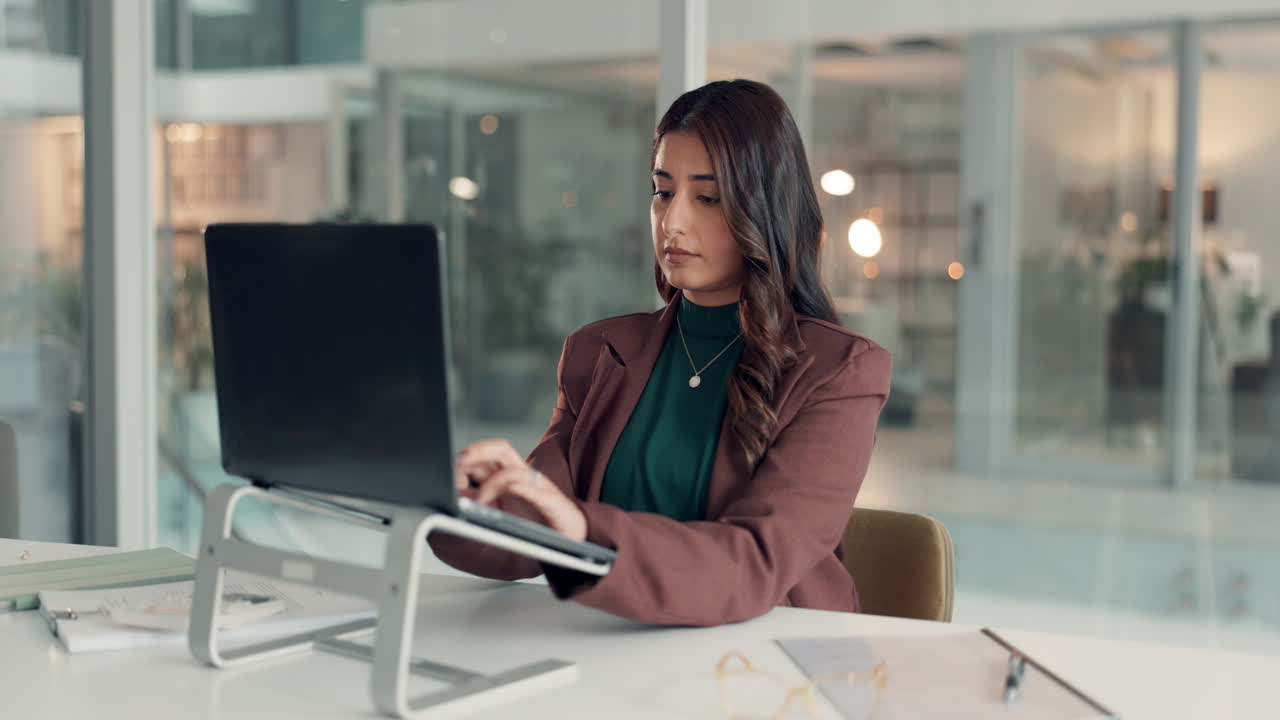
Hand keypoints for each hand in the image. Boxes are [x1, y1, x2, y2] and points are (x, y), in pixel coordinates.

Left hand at [454, 438, 587, 541]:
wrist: (574, 536)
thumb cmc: (539, 524)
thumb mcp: (502, 512)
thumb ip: (481, 501)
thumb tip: (455, 497)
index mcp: (511, 475)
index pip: (487, 455)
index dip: (468, 457)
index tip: (450, 466)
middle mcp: (523, 476)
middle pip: (500, 450)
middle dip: (477, 452)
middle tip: (458, 461)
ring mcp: (537, 487)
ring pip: (513, 470)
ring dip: (492, 484)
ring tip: (479, 501)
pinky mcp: (551, 502)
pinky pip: (535, 490)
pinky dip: (520, 488)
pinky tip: (509, 491)